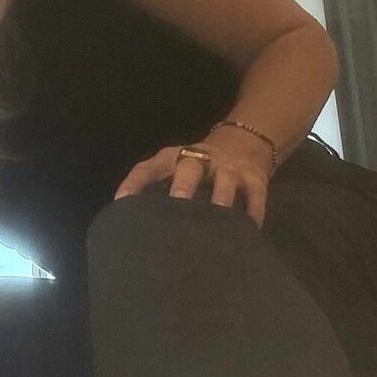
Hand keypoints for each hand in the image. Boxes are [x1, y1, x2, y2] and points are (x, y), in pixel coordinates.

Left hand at [112, 125, 273, 227]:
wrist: (244, 143)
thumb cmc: (196, 167)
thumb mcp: (173, 168)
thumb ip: (151, 188)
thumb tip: (125, 222)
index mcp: (174, 158)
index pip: (148, 168)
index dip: (134, 183)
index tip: (122, 203)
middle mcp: (201, 159)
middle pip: (190, 168)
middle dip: (183, 186)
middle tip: (178, 203)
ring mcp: (229, 169)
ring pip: (226, 183)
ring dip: (221, 199)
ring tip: (218, 222)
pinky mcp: (255, 179)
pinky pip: (255, 197)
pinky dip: (252, 215)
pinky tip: (246, 233)